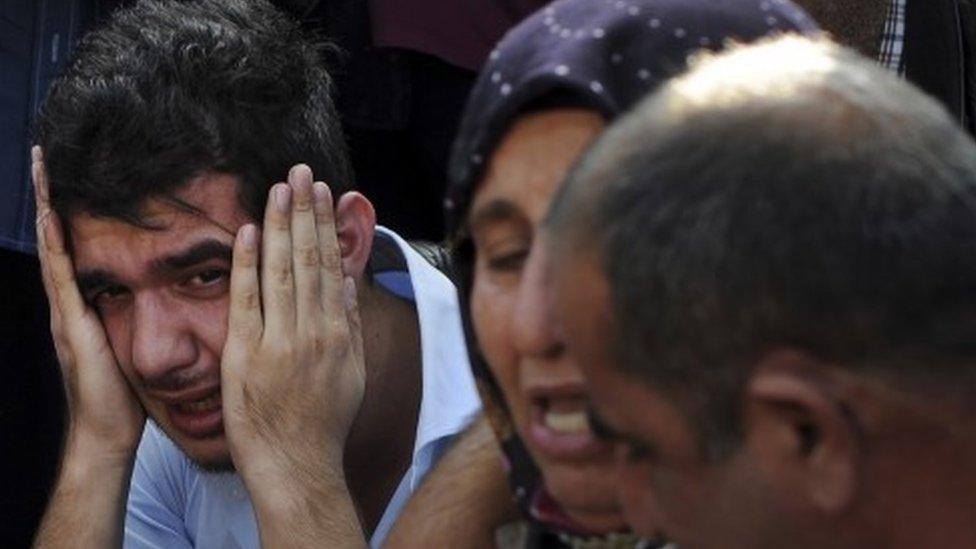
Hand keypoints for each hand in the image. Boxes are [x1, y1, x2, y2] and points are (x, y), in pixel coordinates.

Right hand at [31, 147, 144, 458]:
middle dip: (49, 197)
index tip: (68, 175)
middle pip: (56, 238)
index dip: (69, 211)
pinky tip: (48, 216)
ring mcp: (66, 312)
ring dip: (45, 207)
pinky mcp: (72, 325)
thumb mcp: (132, 344)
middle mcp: (70, 302)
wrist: (107, 433)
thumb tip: (163, 292)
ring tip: (41, 167)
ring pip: (53, 247)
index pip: (76, 247)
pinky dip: (53, 244)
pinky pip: (61, 276)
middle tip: (44, 154)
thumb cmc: (125, 394)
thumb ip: (136, 316)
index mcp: (86, 305)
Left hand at [221, 164, 365, 487]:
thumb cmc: (324, 421)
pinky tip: (252, 231)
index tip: (322, 192)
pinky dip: (249, 264)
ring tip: (281, 187)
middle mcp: (312, 330)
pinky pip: (248, 300)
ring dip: (282, 225)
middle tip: (301, 172)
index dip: (325, 225)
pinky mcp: (246, 355)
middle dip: (305, 211)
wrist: (297, 463)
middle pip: (309, 258)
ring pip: (283, 270)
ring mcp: (279, 341)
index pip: (330, 265)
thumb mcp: (352, 371)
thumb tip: (346, 282)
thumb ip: (349, 324)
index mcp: (338, 332)